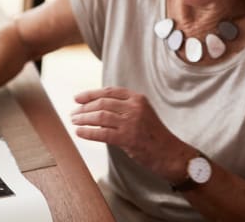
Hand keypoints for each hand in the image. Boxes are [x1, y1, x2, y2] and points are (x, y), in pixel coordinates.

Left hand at [70, 86, 193, 180]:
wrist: (170, 153)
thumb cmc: (154, 136)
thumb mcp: (143, 113)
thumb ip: (125, 108)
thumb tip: (98, 107)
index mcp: (138, 99)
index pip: (109, 91)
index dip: (91, 94)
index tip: (77, 98)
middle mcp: (135, 107)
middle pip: (102, 103)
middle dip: (84, 108)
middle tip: (74, 113)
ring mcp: (132, 122)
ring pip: (100, 117)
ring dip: (83, 119)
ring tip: (74, 122)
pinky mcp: (128, 138)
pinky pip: (102, 133)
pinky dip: (88, 132)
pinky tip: (79, 133)